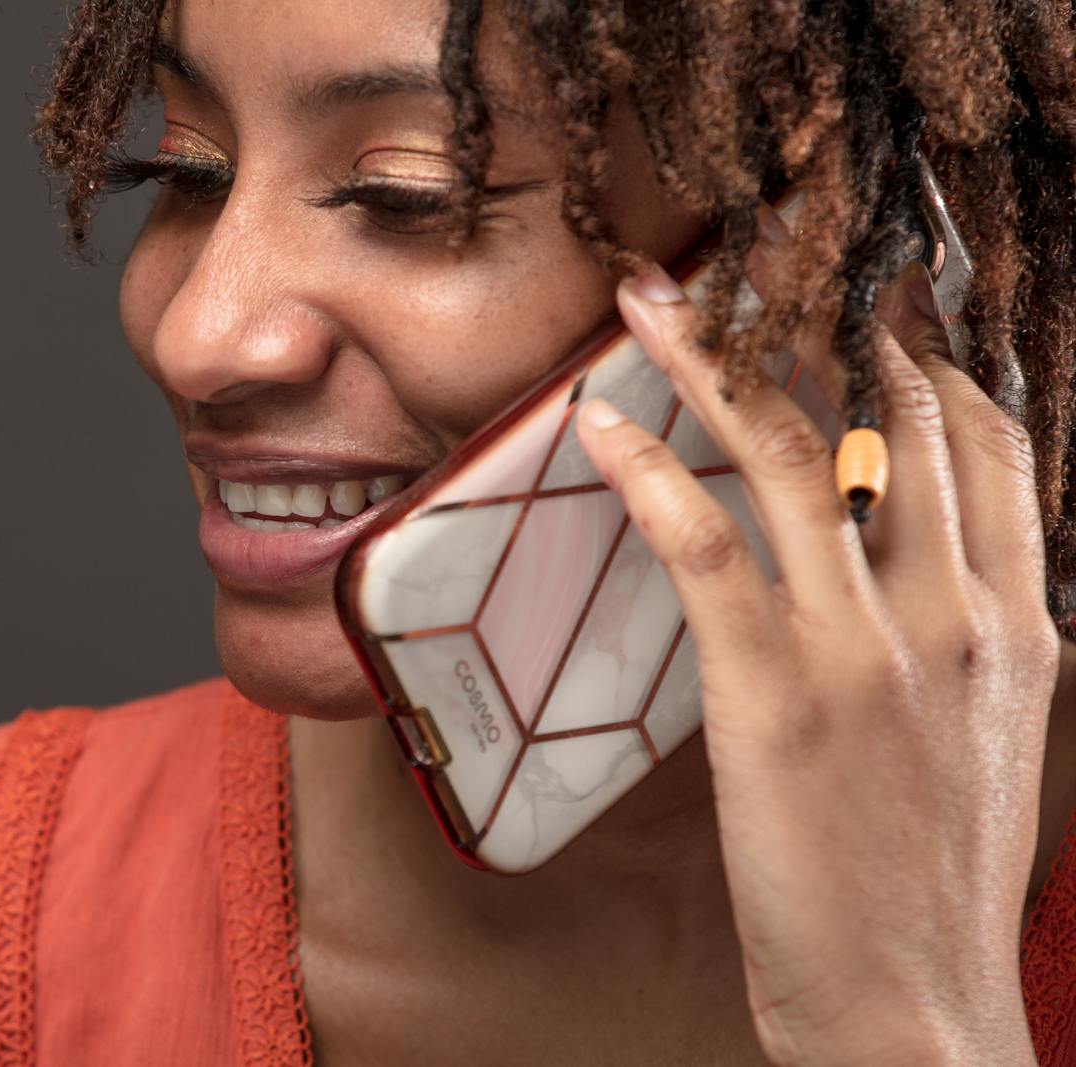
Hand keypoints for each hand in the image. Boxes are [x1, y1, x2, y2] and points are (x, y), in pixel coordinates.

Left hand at [574, 213, 1058, 1065]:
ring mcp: (866, 646)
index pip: (986, 437)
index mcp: (1021, 616)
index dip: (925, 347)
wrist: (916, 1004)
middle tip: (750, 251)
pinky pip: (704, 545)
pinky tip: (596, 424)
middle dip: (821, 314)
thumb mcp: (995, 733)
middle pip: (890, 412)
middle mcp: (958, 608)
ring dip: (709, 357)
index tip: (869, 290)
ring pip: (786, 451)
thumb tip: (917, 548)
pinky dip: (646, 471)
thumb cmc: (936, 874)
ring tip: (650, 298)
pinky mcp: (776, 691)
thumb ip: (972, 628)